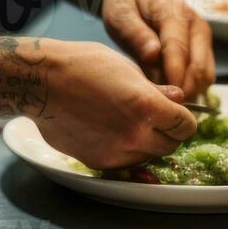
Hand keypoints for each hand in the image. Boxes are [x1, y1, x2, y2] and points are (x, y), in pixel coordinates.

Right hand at [32, 39, 197, 169]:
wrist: (41, 83)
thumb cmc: (82, 65)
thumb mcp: (125, 69)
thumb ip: (154, 90)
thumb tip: (177, 99)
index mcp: (147, 107)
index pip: (186, 126)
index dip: (184, 119)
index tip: (177, 114)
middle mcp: (135, 135)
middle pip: (170, 146)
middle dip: (167, 133)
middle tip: (154, 119)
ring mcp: (116, 152)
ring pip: (148, 157)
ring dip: (146, 144)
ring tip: (128, 123)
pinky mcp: (98, 162)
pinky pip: (124, 163)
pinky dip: (124, 151)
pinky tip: (110, 131)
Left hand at [99, 0, 215, 100]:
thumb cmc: (125, 1)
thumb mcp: (119, 13)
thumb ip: (135, 33)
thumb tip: (153, 55)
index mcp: (174, 10)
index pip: (178, 49)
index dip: (171, 77)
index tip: (161, 99)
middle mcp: (195, 22)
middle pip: (199, 67)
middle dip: (181, 90)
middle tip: (159, 106)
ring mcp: (202, 34)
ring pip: (205, 75)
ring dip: (188, 91)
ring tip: (162, 98)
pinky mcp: (204, 45)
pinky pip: (205, 74)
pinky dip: (191, 87)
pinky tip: (169, 90)